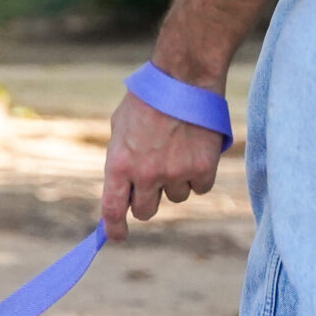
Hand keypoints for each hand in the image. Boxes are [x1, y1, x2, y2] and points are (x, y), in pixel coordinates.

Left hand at [99, 91, 223, 241]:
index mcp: (119, 164)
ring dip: (176, 182)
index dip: (114, 228)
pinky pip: (200, 187)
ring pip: (176, 198)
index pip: (113, 209)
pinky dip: (199, 174)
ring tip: (177, 150)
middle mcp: (146, 174)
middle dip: (148, 201)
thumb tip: (122, 192)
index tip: (117, 237)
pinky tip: (195, 150)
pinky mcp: (203, 168)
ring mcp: (175, 173)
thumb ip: (121, 161)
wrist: (183, 79)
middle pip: (146, 211)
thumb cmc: (147, 100)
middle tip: (154, 180)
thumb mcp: (120, 129)